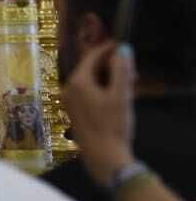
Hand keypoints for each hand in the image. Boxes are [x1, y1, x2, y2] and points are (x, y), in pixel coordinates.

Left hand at [62, 41, 136, 187]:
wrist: (103, 156)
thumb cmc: (113, 125)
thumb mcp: (121, 95)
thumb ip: (121, 70)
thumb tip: (122, 50)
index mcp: (77, 81)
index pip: (91, 57)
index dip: (107, 49)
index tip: (121, 44)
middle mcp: (68, 89)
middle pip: (90, 69)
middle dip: (111, 66)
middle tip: (131, 71)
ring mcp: (69, 101)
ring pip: (90, 81)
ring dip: (108, 79)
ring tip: (128, 84)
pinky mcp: (74, 112)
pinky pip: (87, 93)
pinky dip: (101, 89)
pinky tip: (117, 96)